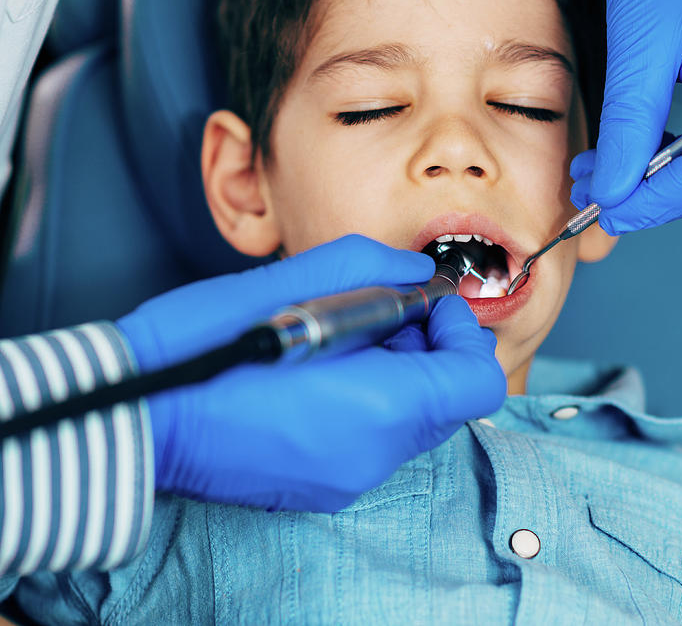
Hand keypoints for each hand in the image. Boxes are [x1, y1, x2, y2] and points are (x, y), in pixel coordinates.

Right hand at [118, 235, 505, 510]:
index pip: (474, 379)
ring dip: (400, 372)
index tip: (429, 302)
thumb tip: (414, 273)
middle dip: (431, 347)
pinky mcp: (321, 485)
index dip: (463, 331)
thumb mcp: (290, 281)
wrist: (134, 413)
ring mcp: (346, 477)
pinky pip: (376, 440)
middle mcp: (372, 452)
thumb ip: (370, 269)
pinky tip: (323, 371)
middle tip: (387, 312)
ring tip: (345, 338)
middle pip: (448, 400)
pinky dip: (371, 400)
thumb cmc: (202, 344)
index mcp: (375, 405)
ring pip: (414, 420)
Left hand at [570, 0, 681, 233]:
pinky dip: (673, 146)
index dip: (656, 202)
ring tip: (597, 169)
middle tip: (591, 192)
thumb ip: (630, 125)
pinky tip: (630, 144)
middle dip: (652, 191)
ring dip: (657, 172)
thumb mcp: (642, 43)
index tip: (603, 210)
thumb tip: (614, 193)